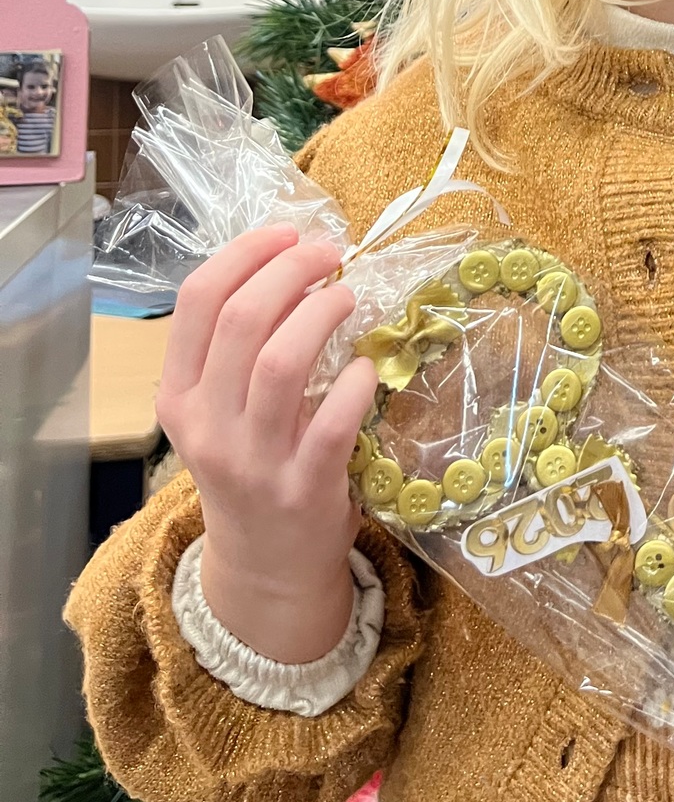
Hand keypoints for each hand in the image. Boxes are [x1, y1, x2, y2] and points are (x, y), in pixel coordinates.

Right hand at [157, 224, 376, 662]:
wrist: (267, 567)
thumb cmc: (251, 465)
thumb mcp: (218, 411)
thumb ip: (236, 349)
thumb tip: (291, 261)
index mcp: (178, 397)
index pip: (196, 301)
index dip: (245, 253)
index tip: (288, 233)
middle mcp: (207, 426)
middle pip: (241, 320)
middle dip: (291, 269)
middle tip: (329, 254)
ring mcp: (254, 461)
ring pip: (281, 363)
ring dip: (322, 312)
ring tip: (347, 296)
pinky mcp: (305, 488)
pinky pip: (333, 420)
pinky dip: (356, 382)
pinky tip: (366, 368)